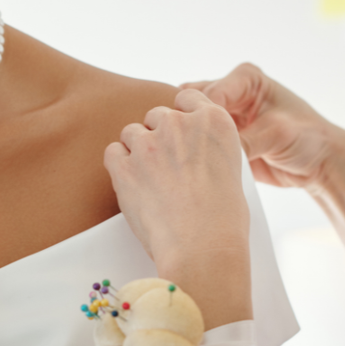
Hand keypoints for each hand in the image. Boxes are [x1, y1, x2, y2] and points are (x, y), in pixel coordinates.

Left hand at [104, 89, 252, 328]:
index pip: (188, 97)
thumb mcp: (232, 170)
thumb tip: (194, 153)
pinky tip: (132, 185)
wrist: (203, 248)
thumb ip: (209, 149)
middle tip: (167, 167)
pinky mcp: (124, 165)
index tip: (181, 133)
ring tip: (151, 181)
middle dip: (159, 135)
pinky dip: (119, 166)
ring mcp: (149, 142)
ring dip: (138, 151)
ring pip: (132, 132)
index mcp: (214, 121)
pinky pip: (112, 152)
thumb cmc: (225, 220)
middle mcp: (180, 123)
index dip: (183, 115)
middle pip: (158, 115)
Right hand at [182, 63, 344, 193]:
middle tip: (183, 149)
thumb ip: (244, 141)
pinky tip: (190, 165)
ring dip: (189, 140)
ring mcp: (224, 116)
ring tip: (185, 158)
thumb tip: (212, 154)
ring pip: (191, 123)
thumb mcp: (277, 134)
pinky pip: (199, 143)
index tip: (195, 140)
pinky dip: (194, 153)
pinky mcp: (222, 137)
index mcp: (245, 79)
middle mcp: (232, 93)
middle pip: (194, 104)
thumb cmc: (308, 137)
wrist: (320, 162)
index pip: (210, 93)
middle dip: (188, 126)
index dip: (200, 116)